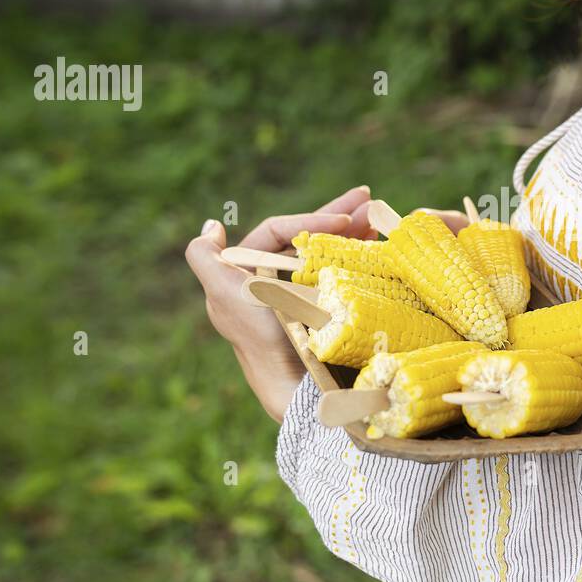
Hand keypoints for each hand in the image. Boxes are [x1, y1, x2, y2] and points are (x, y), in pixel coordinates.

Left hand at [185, 186, 375, 422]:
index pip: (279, 233)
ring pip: (327, 253)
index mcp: (249, 275)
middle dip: (337, 216)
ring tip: (376, 214)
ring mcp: (303, 299)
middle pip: (306, 239)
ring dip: (352, 232)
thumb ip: (204, 259)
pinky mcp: (326, 314)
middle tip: (367, 197)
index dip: (310, 220)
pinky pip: (341, 276)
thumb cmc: (259, 336)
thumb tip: (211, 226)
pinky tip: (375, 242)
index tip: (342, 220)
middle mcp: (275, 283)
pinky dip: (358, 257)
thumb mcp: (223, 295)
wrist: (295, 383)